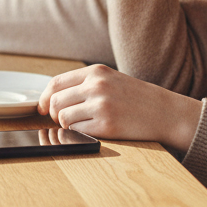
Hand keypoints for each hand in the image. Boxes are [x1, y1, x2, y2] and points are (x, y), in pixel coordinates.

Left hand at [38, 64, 200, 152]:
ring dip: (65, 125)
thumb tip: (52, 97)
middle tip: (61, 120)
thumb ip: (83, 84)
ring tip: (78, 125)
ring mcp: (101, 106)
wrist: (165, 112)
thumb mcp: (110, 79)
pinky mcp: (107, 126)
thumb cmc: (135, 97)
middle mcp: (96, 86)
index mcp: (95, 72)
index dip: (44, 97)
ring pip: (63, 117)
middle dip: (53, 114)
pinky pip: (78, 131)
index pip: (56, 83)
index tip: (41, 108)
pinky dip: (77, 133)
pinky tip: (89, 131)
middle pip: (55, 101)